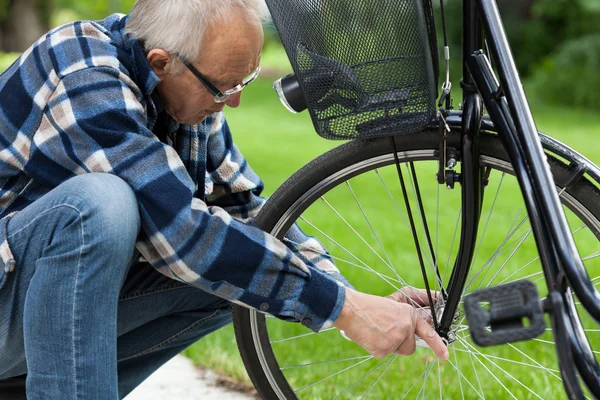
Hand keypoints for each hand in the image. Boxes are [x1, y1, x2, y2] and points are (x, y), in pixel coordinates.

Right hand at [333, 288, 448, 359]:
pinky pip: (385, 353)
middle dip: (401, 342)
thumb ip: (412, 308)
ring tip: (378, 331)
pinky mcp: (384, 349)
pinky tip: (371, 335)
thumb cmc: (371, 306)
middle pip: (410, 346)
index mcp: (409, 314)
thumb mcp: (395, 301)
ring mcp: (395, 339)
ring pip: (399, 350)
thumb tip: (428, 311)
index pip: (428, 332)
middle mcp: (405, 326)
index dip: (438, 345)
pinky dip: (378, 347)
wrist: (352, 310)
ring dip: (391, 345)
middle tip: (387, 331)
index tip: (444, 355)